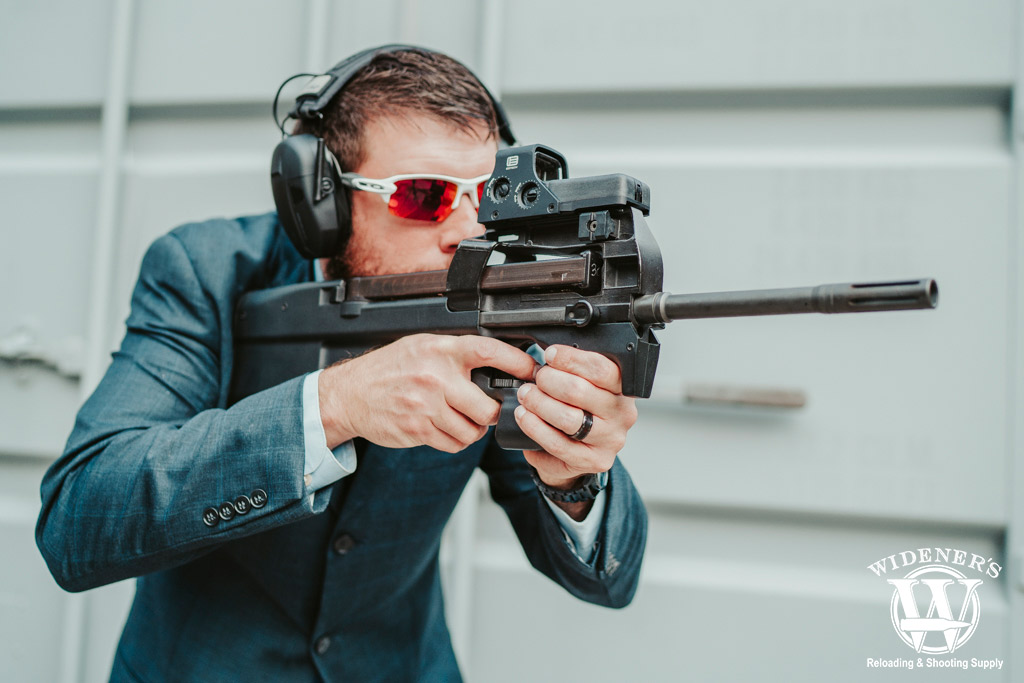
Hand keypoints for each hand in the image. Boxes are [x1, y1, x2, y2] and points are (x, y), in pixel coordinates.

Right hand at [318, 334, 536, 451]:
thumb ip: (456, 353)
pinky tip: (446, 428)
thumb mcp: (423, 347)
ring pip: (472, 431)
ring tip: (462, 418)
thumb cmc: (389, 369)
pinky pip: (454, 444)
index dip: (517, 362)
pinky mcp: (418, 430)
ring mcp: (426, 406)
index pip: (489, 352)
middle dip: (494, 413)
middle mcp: (435, 377)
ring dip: (473, 430)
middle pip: (487, 408)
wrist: (351, 393)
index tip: (532, 371)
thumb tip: (499, 361)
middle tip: (490, 410)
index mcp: (440, 350)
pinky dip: (456, 440)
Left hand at [513, 345, 637, 488]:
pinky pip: (557, 444)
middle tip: (535, 378)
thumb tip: (550, 353)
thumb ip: (574, 370)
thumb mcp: (585, 385)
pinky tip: (525, 417)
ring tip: (526, 396)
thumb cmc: (581, 410)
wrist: (579, 451)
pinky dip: (535, 428)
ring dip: (539, 403)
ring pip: (568, 418)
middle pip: (580, 391)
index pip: (601, 369)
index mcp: (623, 389)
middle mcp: (622, 414)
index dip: (571, 359)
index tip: (550, 355)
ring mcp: (610, 440)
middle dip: (549, 380)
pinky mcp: (594, 461)